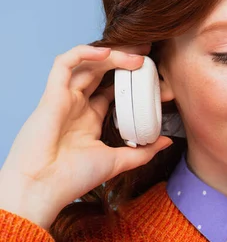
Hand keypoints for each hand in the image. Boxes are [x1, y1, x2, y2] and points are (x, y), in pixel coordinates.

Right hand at [0, 44, 172, 228]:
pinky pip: (63, 64)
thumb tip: (167, 142)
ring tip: (136, 56)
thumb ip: (143, 151)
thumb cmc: (74, 178)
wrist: (45, 188)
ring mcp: (63, 98)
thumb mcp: (118, 161)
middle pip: (100, 72)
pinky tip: (107, 53)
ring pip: (86, 64)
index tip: (153, 75)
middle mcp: (76, 105)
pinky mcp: (51, 94)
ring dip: (111, 55)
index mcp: (89, 119)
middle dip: (123, 60)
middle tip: (147, 53)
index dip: (130, 80)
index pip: (111, 90)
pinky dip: (83, 53)